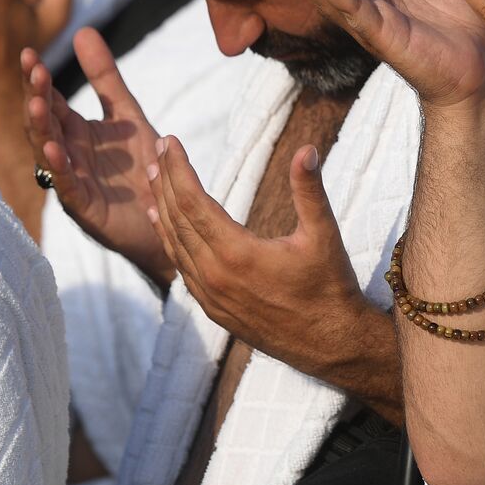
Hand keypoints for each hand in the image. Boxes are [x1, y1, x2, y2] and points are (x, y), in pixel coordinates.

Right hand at [23, 28, 172, 284]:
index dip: (38, 79)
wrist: (171, 215)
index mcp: (75, 132)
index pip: (50, 101)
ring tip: (36, 103)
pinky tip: (52, 149)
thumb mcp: (128, 115)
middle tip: (32, 70)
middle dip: (36, 97)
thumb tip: (83, 30)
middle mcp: (68, 154)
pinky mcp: (85, 207)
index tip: (29, 53)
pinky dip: (58, 167)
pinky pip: (66, 185)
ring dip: (41, 129)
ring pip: (48, 152)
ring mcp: (73, 181)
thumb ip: (106, 78)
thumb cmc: (144, 168)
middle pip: (43, 123)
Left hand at [147, 138, 372, 372]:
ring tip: (153, 178)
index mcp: (236, 254)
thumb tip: (305, 149)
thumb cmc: (329, 286)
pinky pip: (181, 268)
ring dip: (161, 208)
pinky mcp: (213, 308)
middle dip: (165, 181)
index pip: (193, 201)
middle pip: (177, 219)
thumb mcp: (323, 234)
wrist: (331, 344)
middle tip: (158, 148)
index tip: (170, 140)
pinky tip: (162, 223)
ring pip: (174, 244)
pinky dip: (168, 240)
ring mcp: (210, 295)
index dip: (178, 168)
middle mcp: (214, 276)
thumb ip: (309, 190)